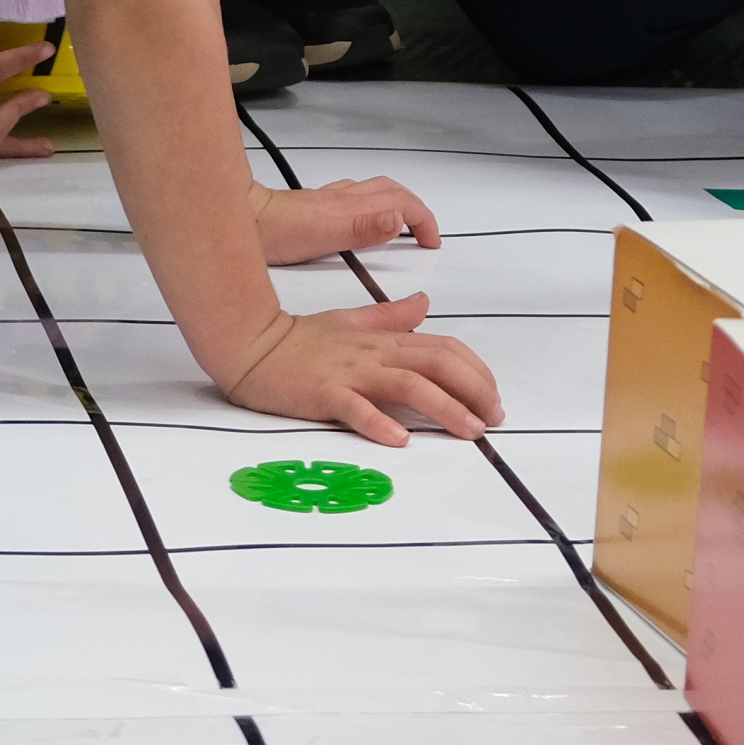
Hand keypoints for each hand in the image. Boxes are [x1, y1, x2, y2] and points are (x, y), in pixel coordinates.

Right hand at [222, 293, 501, 442]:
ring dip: (445, 408)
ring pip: (408, 385)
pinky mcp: (323, 393)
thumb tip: (424, 305)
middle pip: (436, 363)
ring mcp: (350, 373)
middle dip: (474, 390)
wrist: (249, 342)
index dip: (475, 371)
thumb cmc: (299, 338)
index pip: (443, 348)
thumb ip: (390, 317)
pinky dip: (380, 423)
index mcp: (383, 339)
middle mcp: (374, 354)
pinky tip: (401, 439)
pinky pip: (355, 408)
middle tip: (495, 418)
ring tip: (470, 432)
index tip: (492, 396)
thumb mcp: (352, 321)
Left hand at [252, 173, 443, 262]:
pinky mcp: (314, 208)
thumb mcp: (323, 236)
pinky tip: (360, 221)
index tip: (431, 242)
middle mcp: (342, 200)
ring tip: (403, 223)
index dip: (424, 222)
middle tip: (425, 232)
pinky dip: (369, 207)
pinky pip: (352, 200)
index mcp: (350, 208)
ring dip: (396, 203)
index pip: (402, 205)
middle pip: (392, 192)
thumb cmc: (273, 231)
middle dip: (416, 208)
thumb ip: (363, 229)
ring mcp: (328, 202)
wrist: (240, 219)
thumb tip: (399, 219)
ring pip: (373, 193)